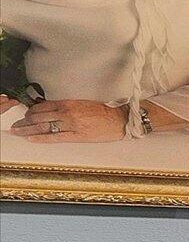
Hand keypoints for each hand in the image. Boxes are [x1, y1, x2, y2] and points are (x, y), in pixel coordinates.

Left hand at [7, 98, 130, 141]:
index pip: (42, 106)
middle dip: (24, 121)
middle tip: (15, 126)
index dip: (30, 111)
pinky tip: (31, 138)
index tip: (24, 116)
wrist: (120, 119)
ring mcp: (71, 124)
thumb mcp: (82, 104)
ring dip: (27, 129)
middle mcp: (67, 112)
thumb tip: (51, 111)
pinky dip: (41, 137)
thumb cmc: (104, 112)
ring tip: (17, 132)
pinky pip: (55, 137)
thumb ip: (66, 107)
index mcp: (68, 103)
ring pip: (43, 126)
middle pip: (39, 117)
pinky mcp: (77, 136)